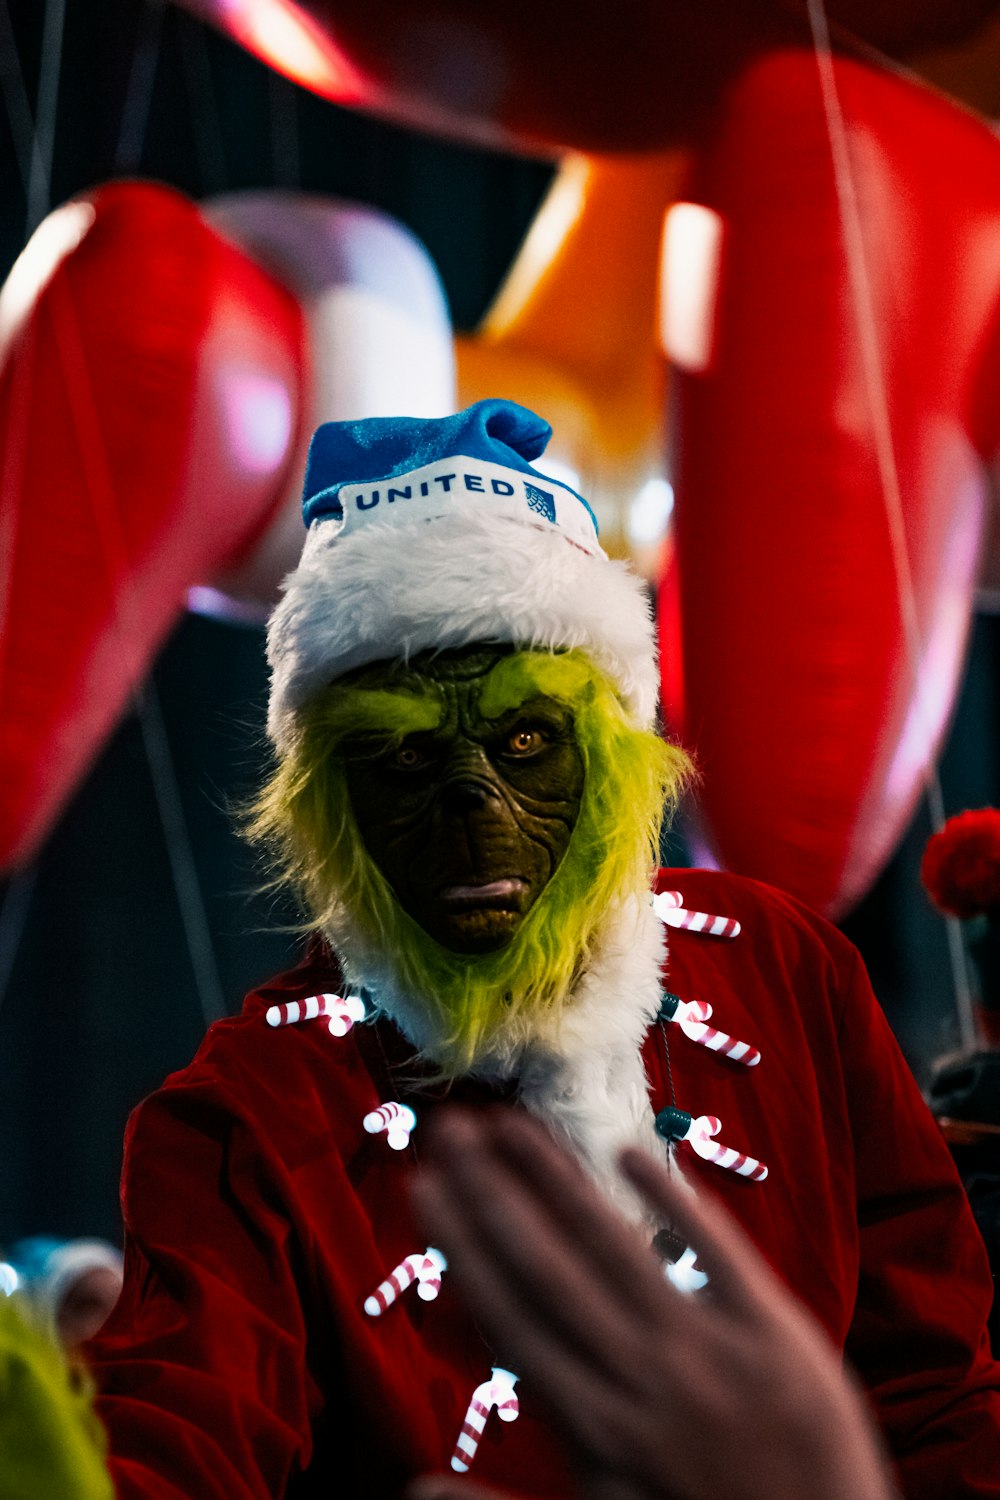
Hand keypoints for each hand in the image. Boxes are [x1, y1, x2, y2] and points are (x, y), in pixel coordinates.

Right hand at [407, 1108, 896, 1499]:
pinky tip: (626, 1152)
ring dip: (556, 1179)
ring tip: (511, 1124)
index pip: (509, 1318)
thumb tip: (408, 1489)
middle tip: (449, 1129)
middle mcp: (641, 1378)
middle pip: (548, 1268)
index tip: (424, 1189)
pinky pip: (718, 1251)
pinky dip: (674, 1200)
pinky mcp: (776, 1336)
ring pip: (615, 1247)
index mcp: (593, 1429)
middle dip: (491, 1194)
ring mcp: (710, 1351)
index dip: (462, 1247)